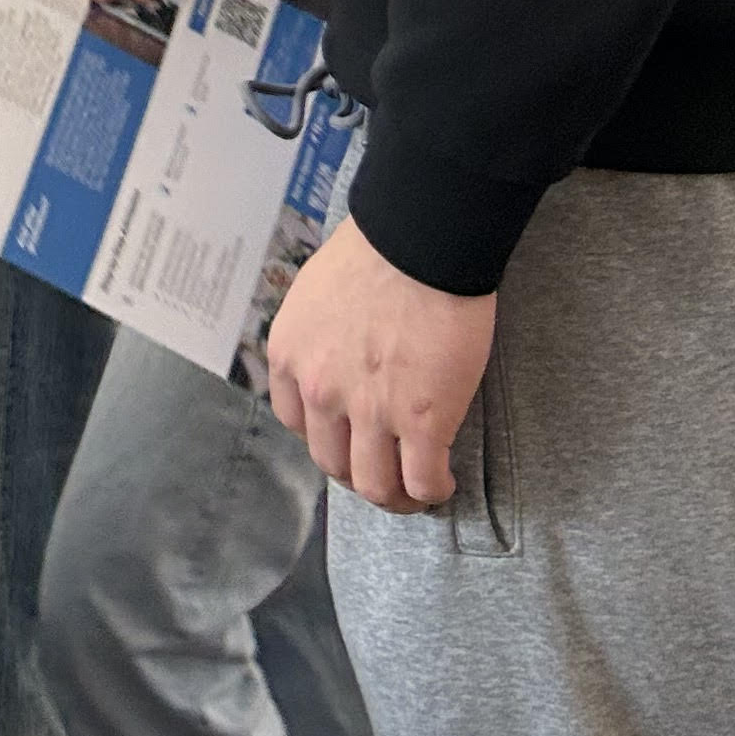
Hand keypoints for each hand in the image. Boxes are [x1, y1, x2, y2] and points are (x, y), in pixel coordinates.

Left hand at [267, 213, 494, 511]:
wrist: (422, 240)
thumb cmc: (378, 250)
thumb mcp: (316, 293)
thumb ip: (317, 336)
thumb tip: (334, 356)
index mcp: (289, 356)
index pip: (296, 423)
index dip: (327, 437)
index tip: (349, 437)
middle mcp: (320, 390)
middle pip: (333, 463)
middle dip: (359, 473)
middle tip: (385, 471)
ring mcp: (370, 410)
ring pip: (376, 485)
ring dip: (396, 496)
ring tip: (416, 490)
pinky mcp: (423, 420)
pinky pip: (423, 481)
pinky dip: (433, 491)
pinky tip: (444, 482)